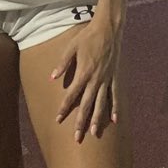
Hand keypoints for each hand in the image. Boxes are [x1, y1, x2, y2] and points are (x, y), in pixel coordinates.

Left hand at [50, 11, 121, 142]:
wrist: (108, 29)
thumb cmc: (87, 37)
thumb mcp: (70, 47)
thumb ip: (62, 64)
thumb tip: (52, 78)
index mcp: (83, 72)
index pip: (71, 95)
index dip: (64, 108)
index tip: (58, 119)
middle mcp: (96, 79)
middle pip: (87, 104)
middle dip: (81, 121)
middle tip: (77, 137)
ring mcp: (107, 79)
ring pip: (101, 104)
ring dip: (97, 119)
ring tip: (94, 133)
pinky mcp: (115, 77)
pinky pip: (115, 96)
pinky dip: (115, 108)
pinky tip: (114, 120)